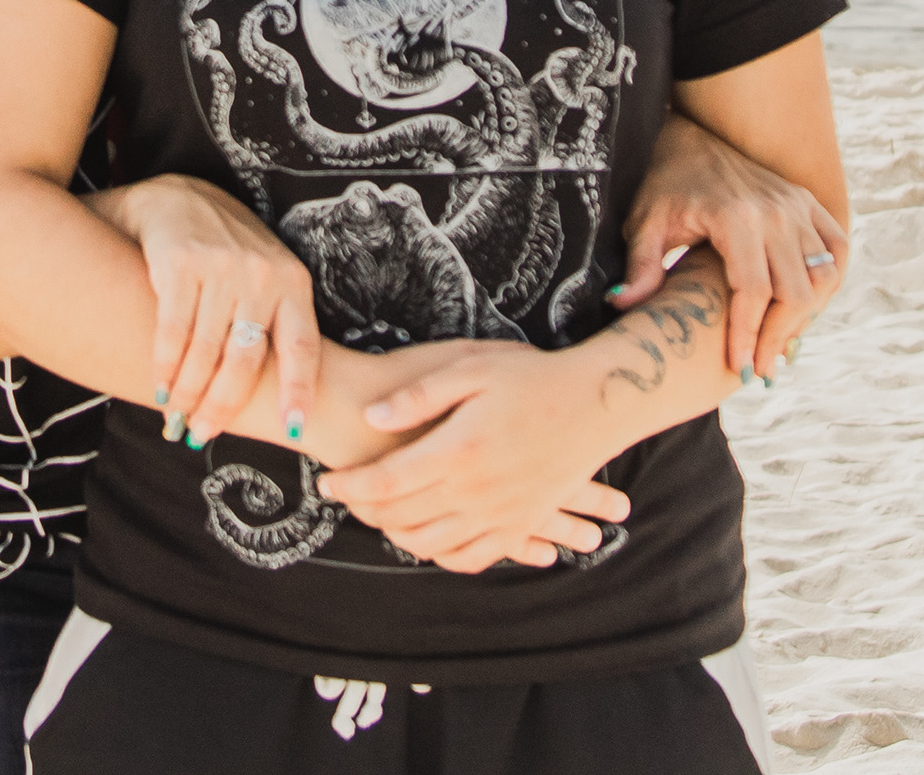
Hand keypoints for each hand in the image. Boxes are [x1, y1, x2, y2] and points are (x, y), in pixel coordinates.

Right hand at [97, 175, 321, 449]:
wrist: (179, 199)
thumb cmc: (229, 254)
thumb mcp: (267, 277)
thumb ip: (274, 325)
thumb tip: (280, 402)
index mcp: (292, 283)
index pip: (302, 346)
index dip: (298, 390)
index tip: (294, 428)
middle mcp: (262, 275)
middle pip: (245, 361)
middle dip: (222, 407)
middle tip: (204, 434)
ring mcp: (221, 269)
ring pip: (205, 352)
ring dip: (189, 394)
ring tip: (178, 419)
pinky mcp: (180, 265)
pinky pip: (172, 332)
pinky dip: (164, 368)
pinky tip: (161, 389)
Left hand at [319, 343, 633, 573]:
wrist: (595, 404)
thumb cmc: (531, 377)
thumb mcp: (470, 367)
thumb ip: (418, 396)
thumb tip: (371, 416)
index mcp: (459, 450)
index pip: (387, 480)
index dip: (350, 486)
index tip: (327, 482)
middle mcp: (477, 490)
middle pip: (402, 516)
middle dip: (364, 510)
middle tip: (343, 497)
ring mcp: (501, 514)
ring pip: (432, 543)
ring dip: (395, 534)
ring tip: (376, 516)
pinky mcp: (520, 523)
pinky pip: (474, 557)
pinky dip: (442, 556)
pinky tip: (427, 541)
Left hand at [617, 113, 844, 380]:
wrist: (694, 137)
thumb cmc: (666, 183)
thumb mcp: (646, 222)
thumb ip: (641, 265)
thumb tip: (622, 304)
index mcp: (736, 217)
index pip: (754, 291)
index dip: (748, 335)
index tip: (740, 370)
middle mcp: (776, 211)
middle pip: (796, 292)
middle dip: (779, 338)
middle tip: (761, 371)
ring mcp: (798, 205)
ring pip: (823, 276)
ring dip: (807, 316)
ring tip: (780, 345)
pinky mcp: (809, 203)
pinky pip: (837, 251)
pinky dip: (828, 283)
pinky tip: (805, 309)